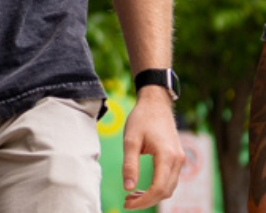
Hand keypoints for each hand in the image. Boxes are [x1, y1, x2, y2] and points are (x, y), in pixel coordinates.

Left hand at [120, 88, 184, 208]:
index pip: (159, 188)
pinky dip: (157, 187)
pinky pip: (169, 180)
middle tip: (127, 202)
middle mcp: (177, 161)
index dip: (144, 200)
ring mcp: (180, 160)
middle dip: (147, 200)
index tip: (127, 204)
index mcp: (167, 156)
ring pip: (169, 187)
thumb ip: (129, 164)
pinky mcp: (177, 158)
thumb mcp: (130, 140)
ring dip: (152, 195)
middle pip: (165, 192)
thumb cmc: (141, 119)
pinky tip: (141, 187)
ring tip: (131, 195)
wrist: (156, 104)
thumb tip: (128, 188)